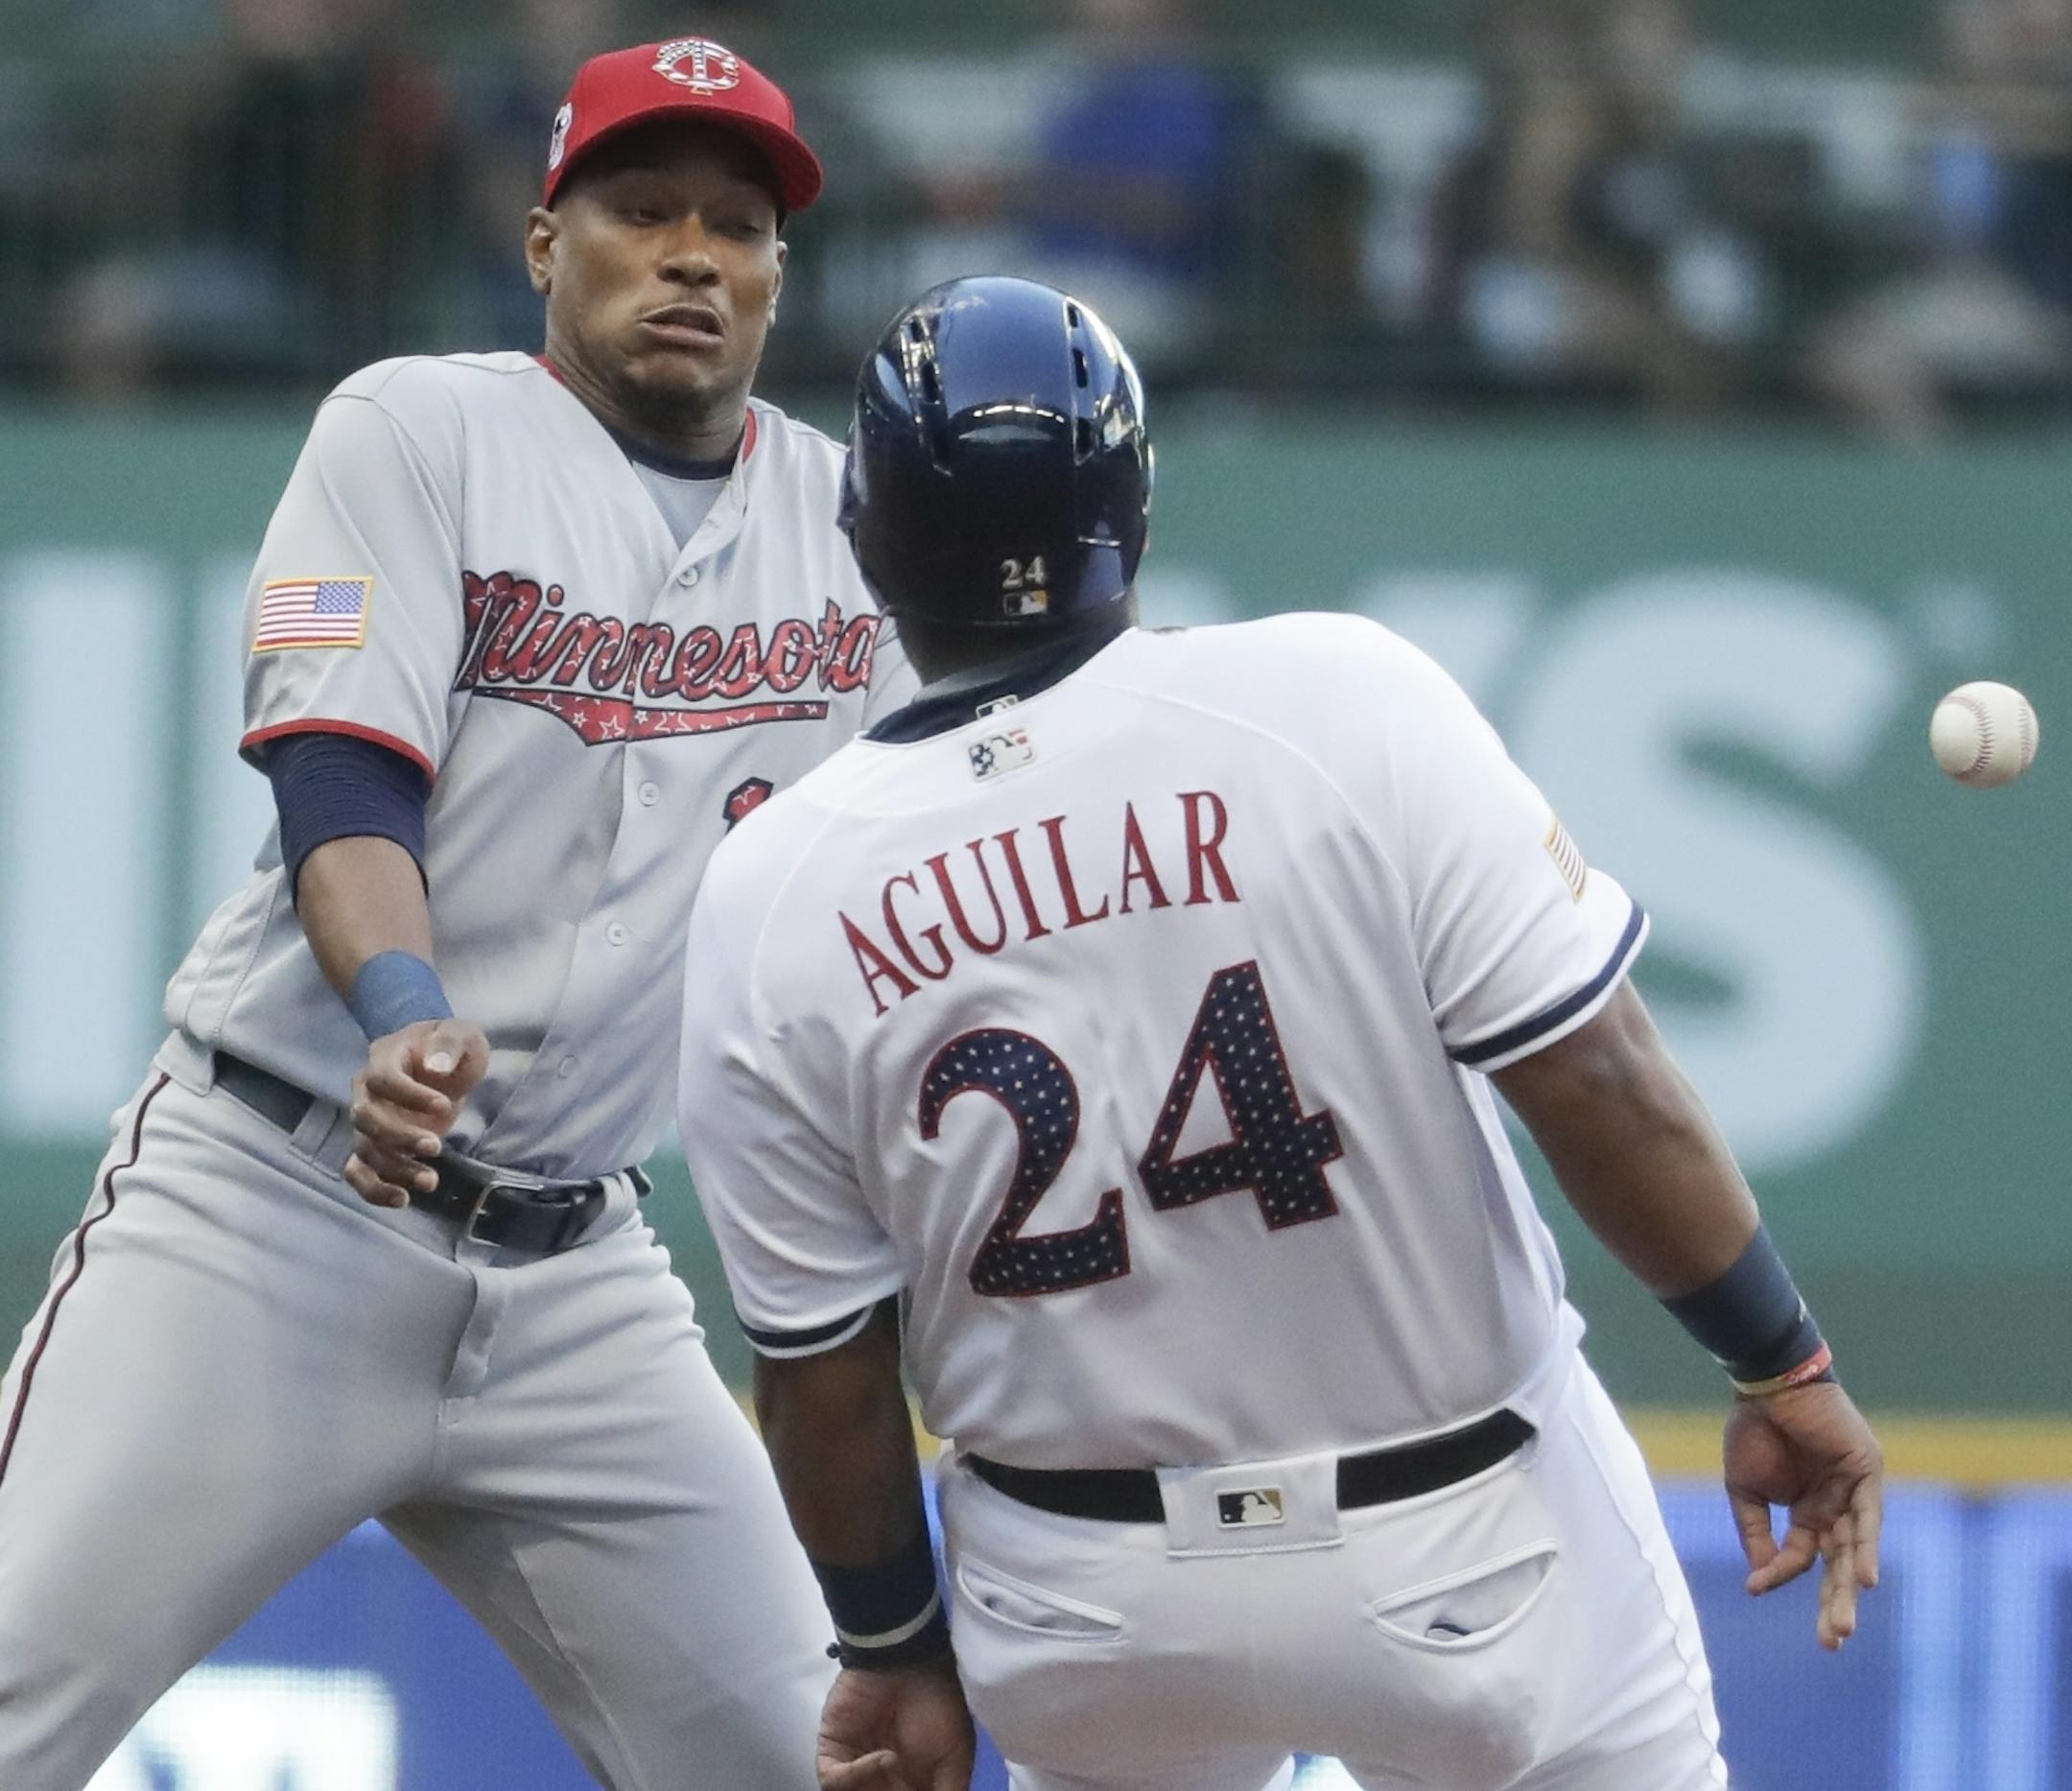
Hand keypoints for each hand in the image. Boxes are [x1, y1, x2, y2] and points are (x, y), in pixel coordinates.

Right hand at [343, 1018, 489, 1207]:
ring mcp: (367, 1123)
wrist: (438, 1060)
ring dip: (394, 1170)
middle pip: (365, 1119)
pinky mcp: (375, 1146)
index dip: (409, 1095)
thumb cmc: (448, 1046)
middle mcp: (366, 1092)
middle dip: (398, 1137)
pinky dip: (372, 1190)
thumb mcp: (461, 1033)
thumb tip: (436, 1067)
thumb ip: (450, 1043)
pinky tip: (402, 1200)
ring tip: (430, 1182)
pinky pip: (358, 1171)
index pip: (383, 1079)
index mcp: (384, 1059)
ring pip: (364, 1150)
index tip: (445, 1107)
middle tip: (436, 1147)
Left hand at [816, 1659, 974, 1790]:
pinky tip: (884, 1757)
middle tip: (902, 1787)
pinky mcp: (832, 1752)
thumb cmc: (938, 1705)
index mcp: (909, 1783)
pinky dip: (855, 1778)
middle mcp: (880, 1780)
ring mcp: (854, 1768)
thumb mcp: (956, 1756)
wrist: (909, 1661)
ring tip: (896, 1770)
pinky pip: (833, 1782)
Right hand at [1723, 1379, 1883, 1650]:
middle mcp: (1834, 1507)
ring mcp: (1853, 1492)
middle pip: (1837, 1566)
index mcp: (1807, 1511)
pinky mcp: (1866, 1474)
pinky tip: (1864, 1579)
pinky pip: (1868, 1518)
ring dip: (1849, 1588)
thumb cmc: (1753, 1429)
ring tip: (1842, 1625)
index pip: (1798, 1556)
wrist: (1767, 1383)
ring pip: (1853, 1550)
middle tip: (1831, 1643)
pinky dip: (1865, 1548)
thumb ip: (1755, 1532)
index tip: (1755, 1588)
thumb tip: (1762, 1578)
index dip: (1778, 1574)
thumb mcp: (1745, 1489)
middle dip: (1833, 1605)